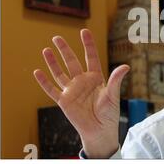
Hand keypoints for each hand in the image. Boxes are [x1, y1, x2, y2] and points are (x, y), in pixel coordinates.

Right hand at [33, 29, 128, 158]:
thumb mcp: (113, 96)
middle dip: (65, 50)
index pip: (91, 57)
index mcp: (96, 78)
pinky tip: (37, 72)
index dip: (88, 45)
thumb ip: (116, 80)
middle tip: (57, 37)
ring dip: (53, 62)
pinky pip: (52, 90)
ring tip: (46, 50)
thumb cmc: (109, 113)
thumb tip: (126, 66)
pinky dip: (44, 82)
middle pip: (72, 62)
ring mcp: (72, 90)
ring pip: (60, 73)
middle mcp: (82, 81)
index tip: (84, 31)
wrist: (100, 131)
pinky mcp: (64, 101)